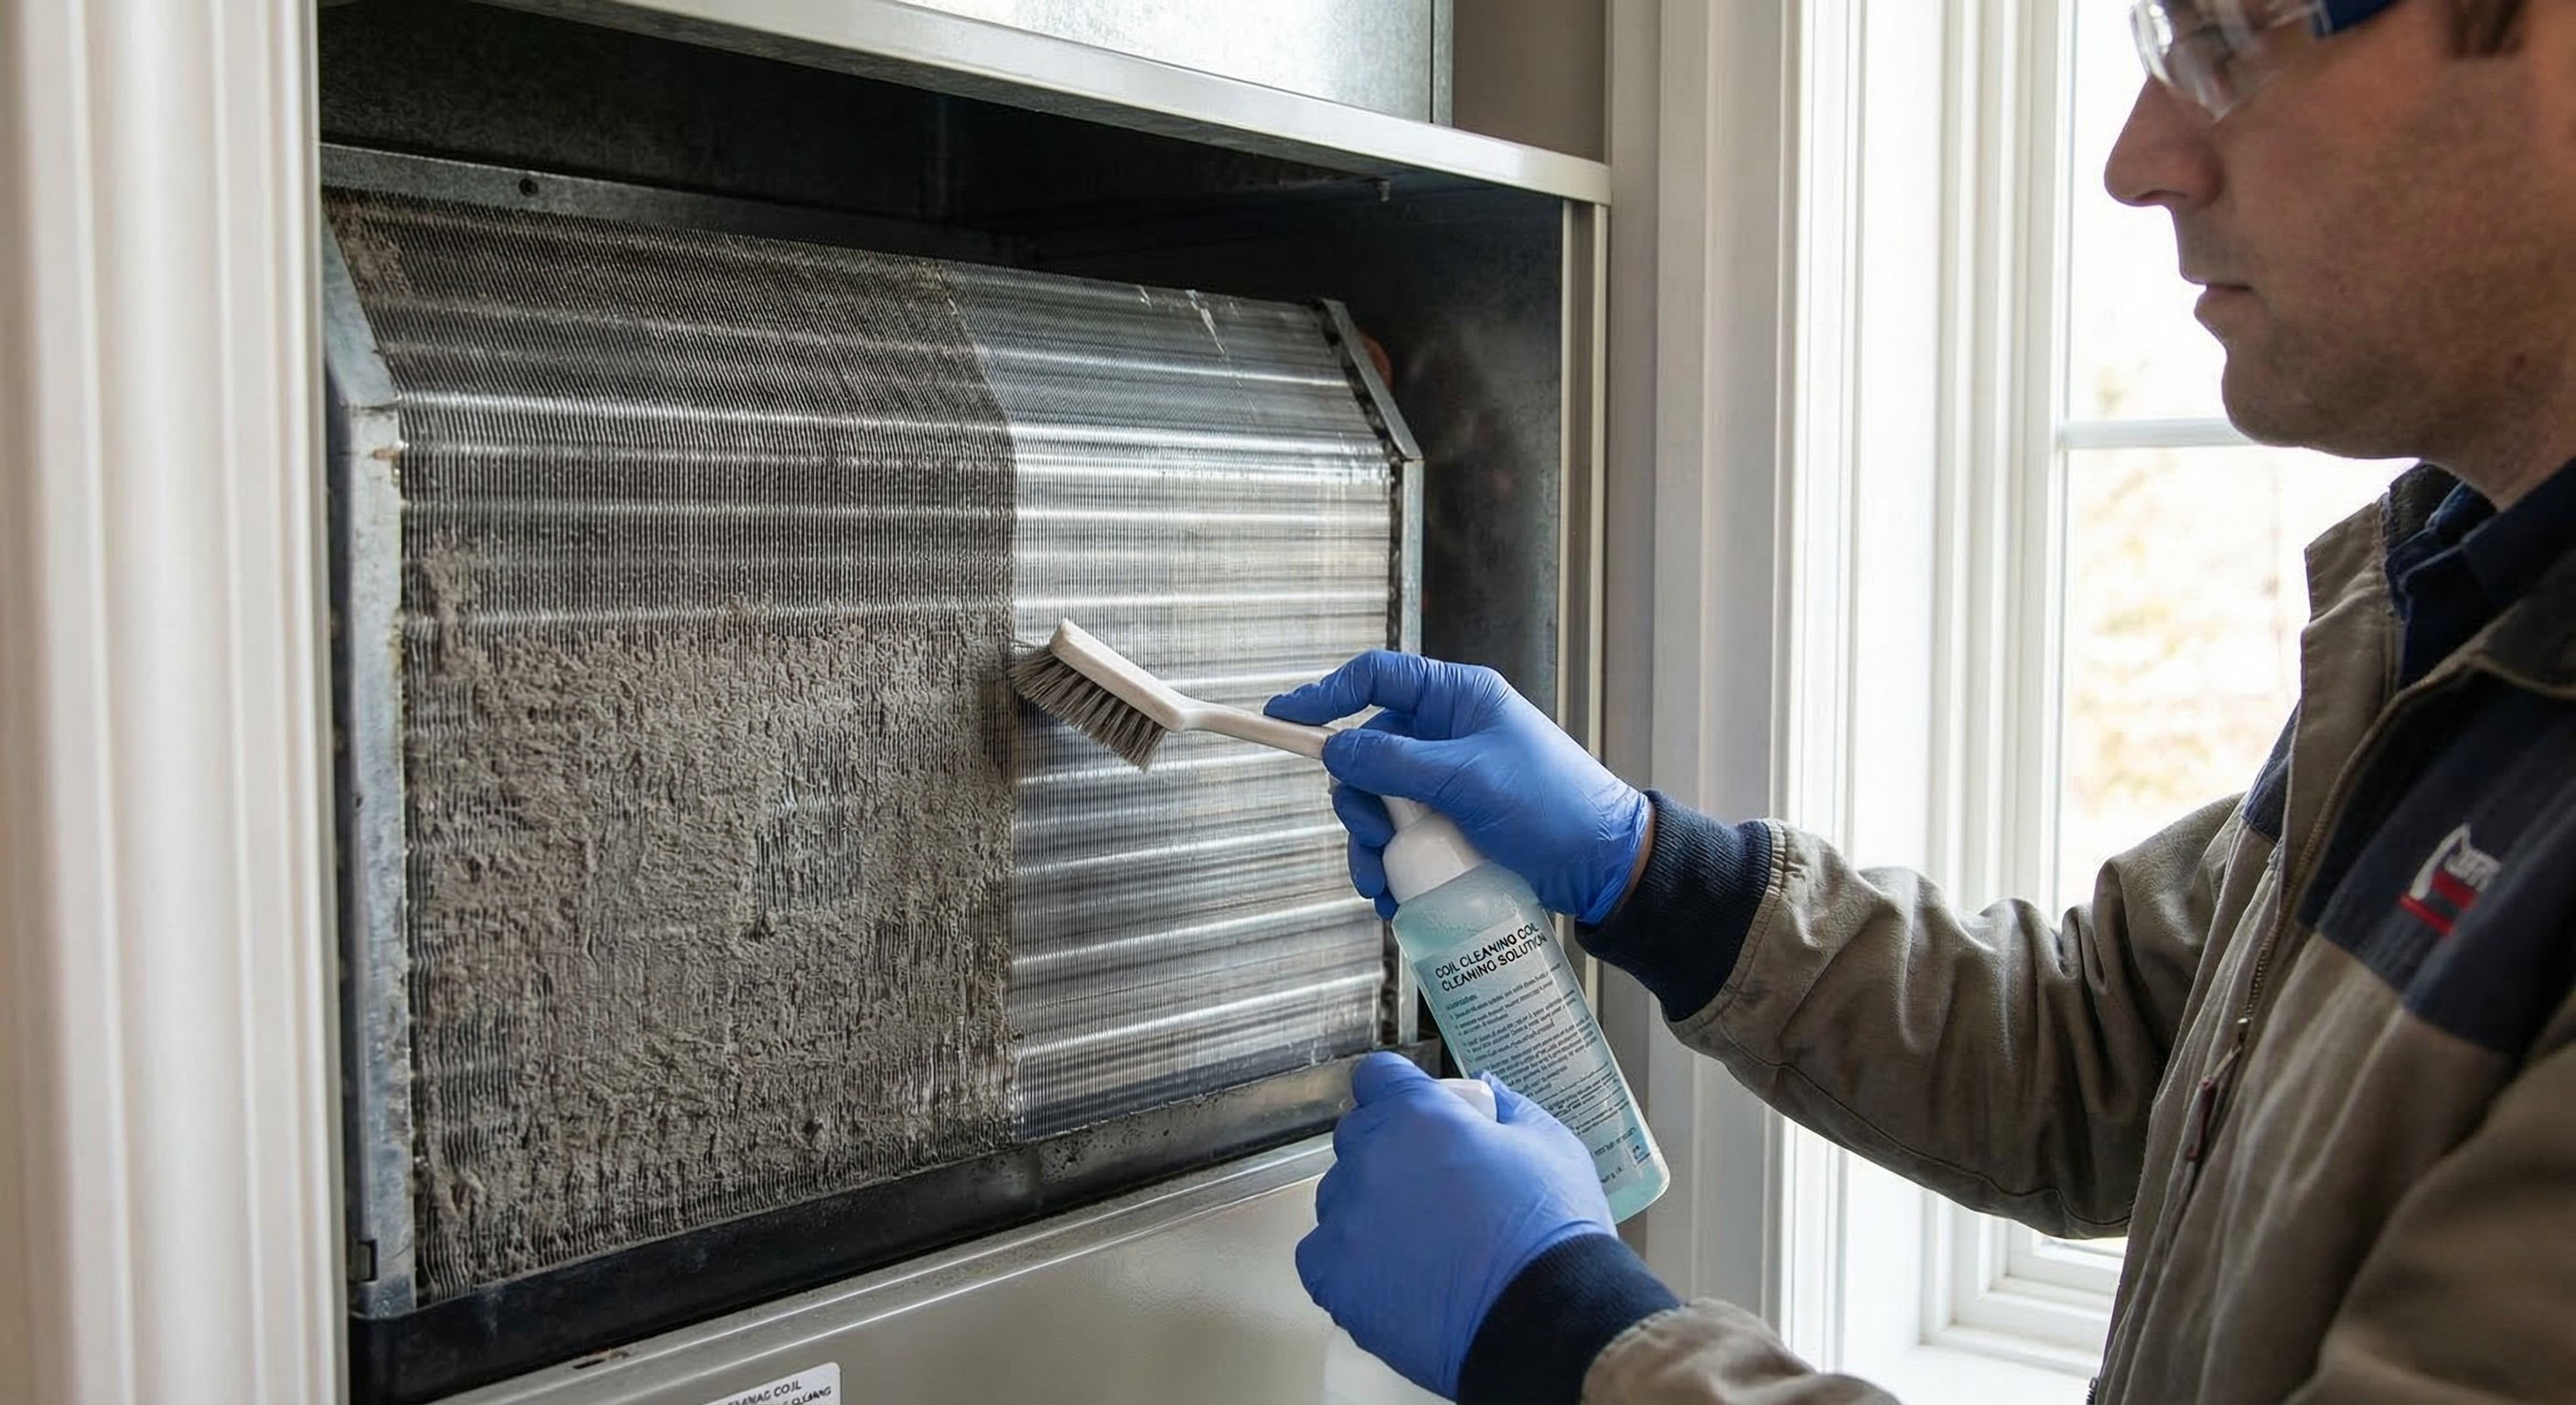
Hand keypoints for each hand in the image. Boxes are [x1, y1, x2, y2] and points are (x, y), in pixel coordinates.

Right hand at [1266, 652, 1649, 923]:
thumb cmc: (1552, 806)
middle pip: (1366, 754)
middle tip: (1371, 839)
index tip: (1281, 720)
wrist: (1603, 865)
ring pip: (1378, 805)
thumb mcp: (1468, 779)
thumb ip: (1396, 761)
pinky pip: (1401, 840)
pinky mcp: (1452, 827)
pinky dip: (1389, 868)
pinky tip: (1393, 898)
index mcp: (1457, 700)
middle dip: (1356, 802)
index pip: (1376, 677)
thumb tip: (1335, 752)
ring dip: (1368, 846)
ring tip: (1382, 883)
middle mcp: (1447, 735)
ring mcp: (1447, 784)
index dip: (1324, 694)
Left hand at [1296, 1053, 1616, 1398]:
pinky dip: (1347, 1265)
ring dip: (1367, 1210)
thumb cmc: (1552, 1232)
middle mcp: (1370, 1158)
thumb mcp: (1551, 1146)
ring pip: (1338, 1199)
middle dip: (1386, 1153)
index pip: (1377, 1078)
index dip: (1396, 1093)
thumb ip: (1511, 1109)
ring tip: (1416, 1247)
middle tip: (1429, 1189)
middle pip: (1356, 1138)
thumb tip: (1491, 1093)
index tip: (1412, 1114)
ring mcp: (1346, 1219)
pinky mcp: (1331, 1276)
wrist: (1545, 1321)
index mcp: (1417, 1115)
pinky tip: (1389, 1279)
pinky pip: (1321, 1257)